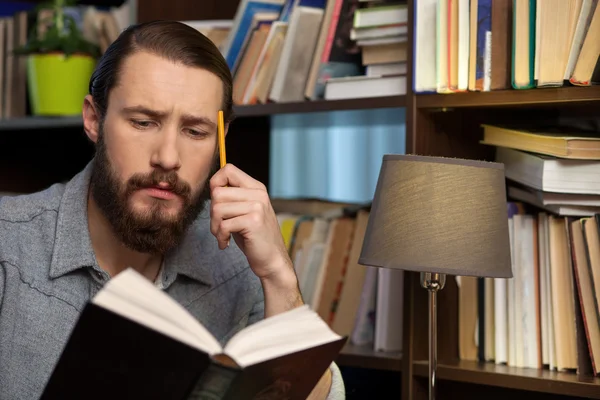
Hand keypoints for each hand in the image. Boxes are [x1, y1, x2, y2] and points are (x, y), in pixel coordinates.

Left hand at [209, 163, 292, 280]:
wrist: (272, 260)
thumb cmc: (254, 237)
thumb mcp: (244, 212)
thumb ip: (232, 198)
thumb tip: (212, 188)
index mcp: (256, 188)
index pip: (228, 170)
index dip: (216, 183)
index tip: (217, 203)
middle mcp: (258, 194)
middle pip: (218, 192)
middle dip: (212, 213)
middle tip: (219, 227)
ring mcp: (257, 207)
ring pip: (218, 209)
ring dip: (215, 227)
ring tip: (223, 235)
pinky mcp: (253, 222)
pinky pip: (224, 225)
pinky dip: (220, 237)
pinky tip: (226, 243)